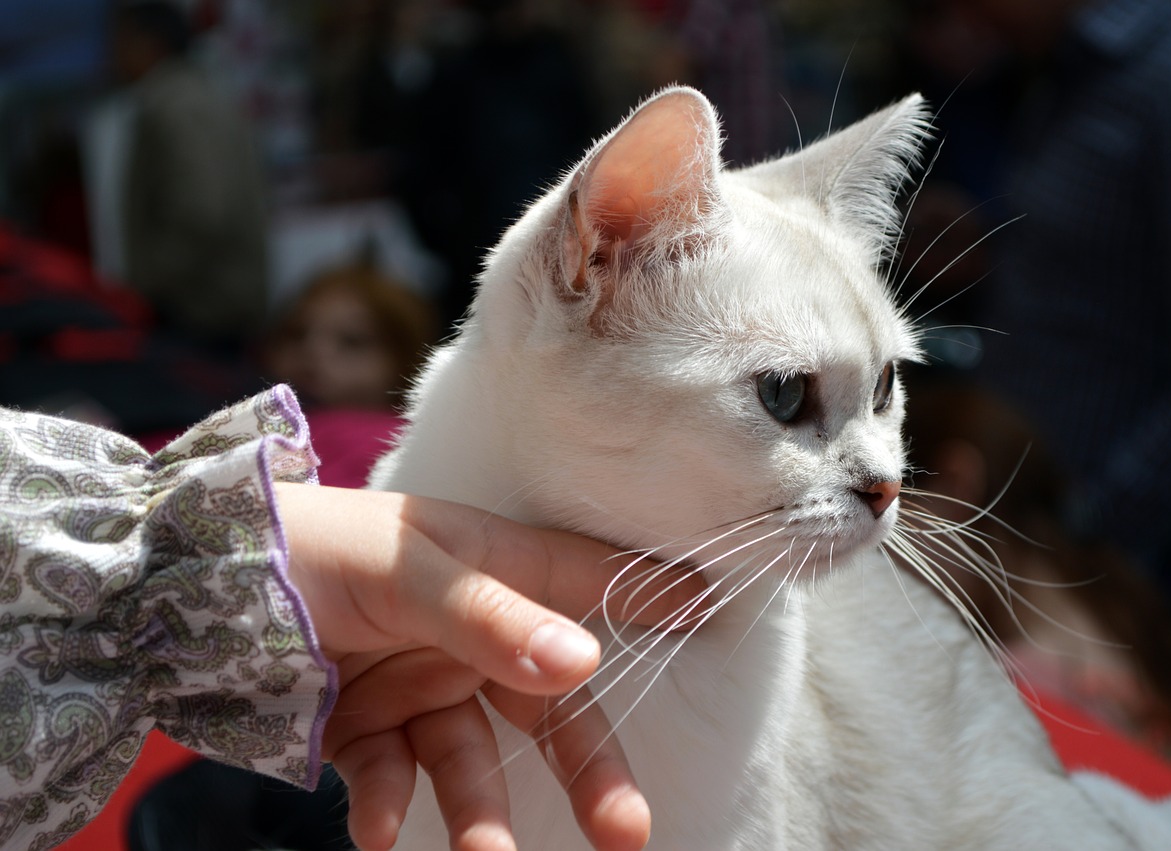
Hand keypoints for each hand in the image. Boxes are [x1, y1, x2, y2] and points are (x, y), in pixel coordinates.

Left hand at [274, 483, 702, 850]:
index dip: (649, 597)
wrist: (187, 585)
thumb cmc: (313, 548)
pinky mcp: (363, 729)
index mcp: (489, 572)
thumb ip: (491, 617)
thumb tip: (584, 663)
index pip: (587, 583)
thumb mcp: (406, 570)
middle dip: (588, 769)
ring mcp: (416, 684)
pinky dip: (391, 808)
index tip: (713, 614)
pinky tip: (379, 831)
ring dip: (480, 815)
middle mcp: (466, 633)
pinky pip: (393, 779)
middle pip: (545, 708)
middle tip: (627, 831)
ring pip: (471, 761)